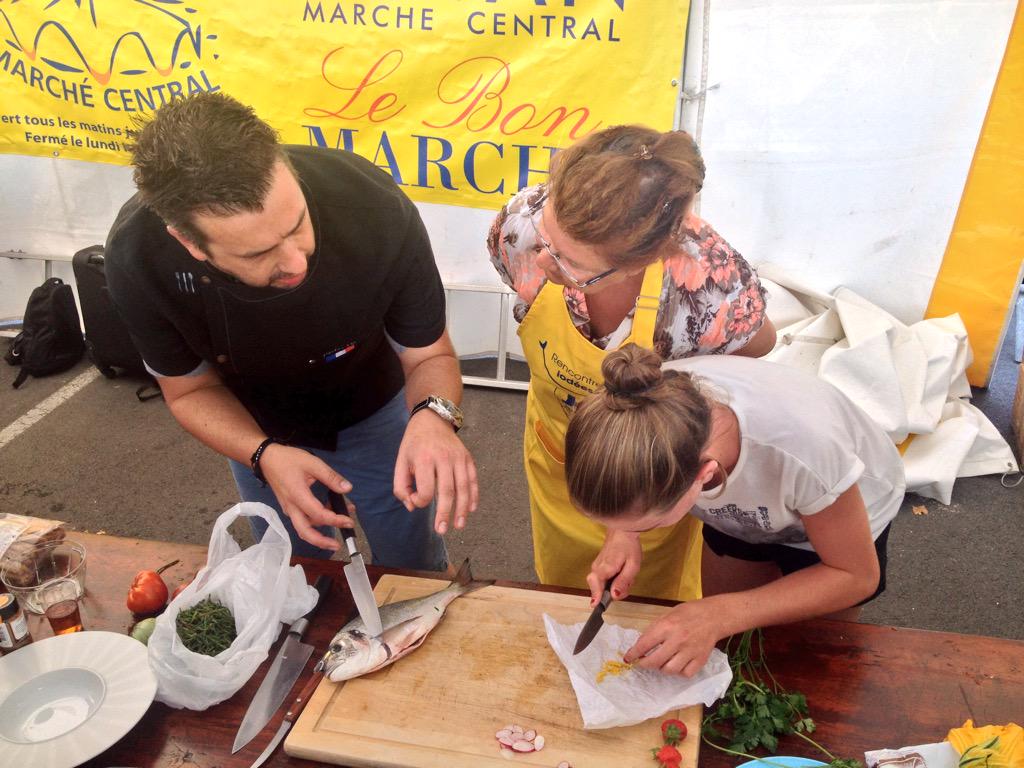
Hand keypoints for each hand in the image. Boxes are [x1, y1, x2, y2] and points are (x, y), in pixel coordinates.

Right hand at [259, 443, 355, 550]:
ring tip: (340, 523)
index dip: (335, 520)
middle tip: (337, 545)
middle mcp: (292, 508)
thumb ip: (330, 477)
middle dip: (322, 542)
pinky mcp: (289, 507)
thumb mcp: (313, 463)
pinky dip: (316, 522)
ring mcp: (289, 509)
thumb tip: (347, 488)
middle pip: (305, 532)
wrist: (266, 459)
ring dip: (320, 532)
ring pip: (303, 528)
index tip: (349, 521)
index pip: (318, 515)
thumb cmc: (288, 460)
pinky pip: (302, 520)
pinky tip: (329, 514)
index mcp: (298, 496)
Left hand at [393, 410, 478, 533]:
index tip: (415, 501)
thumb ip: (401, 486)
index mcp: (424, 459)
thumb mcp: (400, 461)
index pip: (425, 490)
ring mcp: (458, 458)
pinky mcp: (467, 458)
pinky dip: (473, 495)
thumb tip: (412, 506)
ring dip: (462, 509)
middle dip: (445, 513)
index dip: (420, 501)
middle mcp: (444, 458)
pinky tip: (471, 509)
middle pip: (447, 491)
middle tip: (441, 530)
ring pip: (463, 488)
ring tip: (459, 525)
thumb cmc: (414, 444)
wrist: (433, 419)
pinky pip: (473, 479)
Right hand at [586, 529, 641, 604]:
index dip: (597, 596)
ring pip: (602, 585)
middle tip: (628, 585)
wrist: (622, 531)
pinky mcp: (598, 566)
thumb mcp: (632, 566)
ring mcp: (596, 567)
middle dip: (613, 593)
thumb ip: (623, 582)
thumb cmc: (629, 547)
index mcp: (605, 568)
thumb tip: (614, 596)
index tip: (595, 606)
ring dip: (615, 586)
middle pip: (599, 588)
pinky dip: (613, 581)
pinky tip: (622, 574)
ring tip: (628, 577)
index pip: (596, 586)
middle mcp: (596, 568)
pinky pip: (603, 580)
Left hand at [624, 599, 723, 676]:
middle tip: (643, 662)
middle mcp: (678, 640)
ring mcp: (690, 652)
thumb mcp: (667, 614)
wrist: (714, 616)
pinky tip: (677, 663)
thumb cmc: (689, 613)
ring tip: (661, 661)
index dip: (633, 654)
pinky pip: (685, 673)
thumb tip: (641, 645)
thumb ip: (654, 629)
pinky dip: (679, 671)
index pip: (644, 644)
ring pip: (669, 670)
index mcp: (667, 626)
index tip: (628, 658)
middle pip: (655, 661)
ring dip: (661, 668)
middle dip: (644, 664)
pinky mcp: (700, 660)